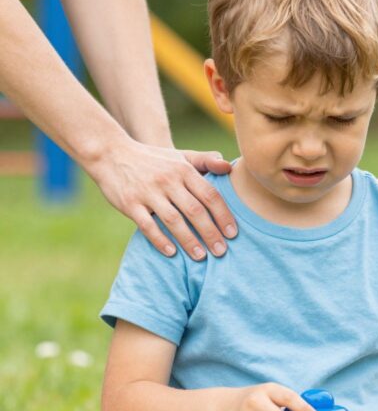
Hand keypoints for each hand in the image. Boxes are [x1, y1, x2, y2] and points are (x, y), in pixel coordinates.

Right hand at [85, 138, 236, 260]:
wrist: (111, 153)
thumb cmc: (153, 159)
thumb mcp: (180, 156)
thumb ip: (205, 161)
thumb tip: (230, 167)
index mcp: (184, 170)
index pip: (210, 195)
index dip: (223, 216)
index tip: (233, 234)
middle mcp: (168, 181)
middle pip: (195, 211)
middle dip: (211, 233)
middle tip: (222, 251)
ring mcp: (148, 192)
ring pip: (173, 220)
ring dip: (189, 240)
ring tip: (201, 257)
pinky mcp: (129, 203)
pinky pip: (147, 225)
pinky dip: (160, 240)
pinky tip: (172, 253)